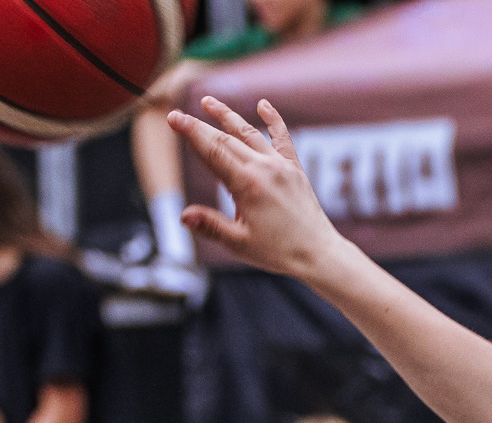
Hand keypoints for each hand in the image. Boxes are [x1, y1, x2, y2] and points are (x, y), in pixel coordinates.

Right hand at [170, 97, 344, 280]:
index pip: (212, 151)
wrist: (318, 253)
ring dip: (227, 116)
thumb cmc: (278, 252)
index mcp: (247, 184)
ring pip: (250, 133)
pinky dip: (273, 120)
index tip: (173, 118)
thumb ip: (210, 225)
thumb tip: (183, 216)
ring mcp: (281, 165)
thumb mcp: (238, 243)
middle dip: (200, 125)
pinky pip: (283, 138)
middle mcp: (264, 168)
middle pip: (226, 139)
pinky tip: (263, 105)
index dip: (191, 133)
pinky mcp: (294, 169)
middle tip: (178, 115)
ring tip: (208, 102)